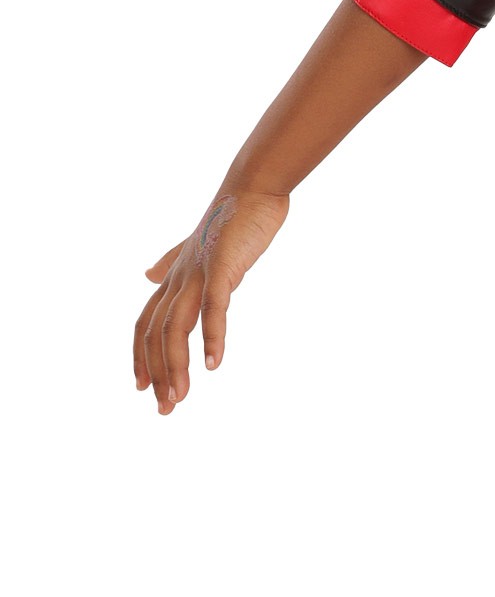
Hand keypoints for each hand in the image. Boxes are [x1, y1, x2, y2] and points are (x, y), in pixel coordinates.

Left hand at [133, 190, 289, 414]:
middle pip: (155, 333)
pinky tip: (213, 364)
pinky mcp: (223, 269)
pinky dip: (211, 337)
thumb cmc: (231, 218)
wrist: (252, 188)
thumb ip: (171, 263)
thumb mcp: (197, 248)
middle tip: (164, 408)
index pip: (146, 324)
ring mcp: (198, 274)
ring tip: (179, 397)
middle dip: (156, 373)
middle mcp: (179, 278)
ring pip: (175, 327)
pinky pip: (213, 309)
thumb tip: (148, 273)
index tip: (142, 389)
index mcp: (175, 277)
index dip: (140, 357)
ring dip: (175, 366)